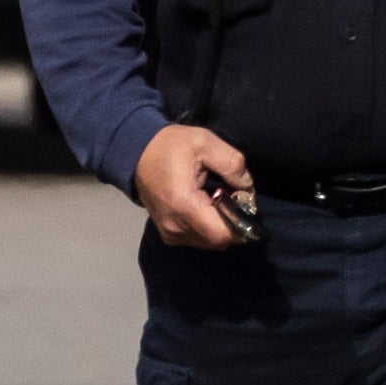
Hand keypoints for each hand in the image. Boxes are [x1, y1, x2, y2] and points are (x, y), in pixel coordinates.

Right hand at [133, 122, 258, 245]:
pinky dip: (207, 228)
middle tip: (234, 198)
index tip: (244, 202)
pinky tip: (206, 207)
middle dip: (233, 223)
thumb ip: (232, 164)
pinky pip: (197, 239)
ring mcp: (169, 233)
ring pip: (208, 242)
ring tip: (219, 200)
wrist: (137, 153)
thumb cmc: (171, 146)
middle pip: (217, 241)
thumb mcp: (206, 142)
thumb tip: (248, 188)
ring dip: (220, 226)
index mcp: (184, 204)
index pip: (222, 234)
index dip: (241, 223)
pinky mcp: (167, 234)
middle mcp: (175, 226)